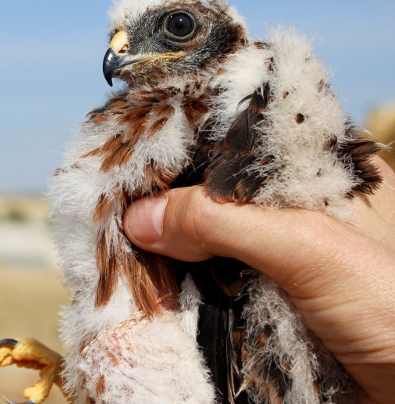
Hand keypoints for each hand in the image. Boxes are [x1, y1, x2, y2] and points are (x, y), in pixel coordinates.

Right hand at [123, 155, 394, 403]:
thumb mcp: (311, 250)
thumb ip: (224, 222)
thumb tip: (139, 217)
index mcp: (321, 170)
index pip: (238, 136)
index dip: (186, 139)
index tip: (132, 149)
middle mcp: (297, 207)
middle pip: (215, 189)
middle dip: (167, 198)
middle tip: (114, 203)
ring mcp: (281, 256)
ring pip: (208, 237)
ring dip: (169, 245)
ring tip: (121, 243)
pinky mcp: (267, 300)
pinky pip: (213, 281)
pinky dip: (183, 284)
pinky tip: (152, 282)